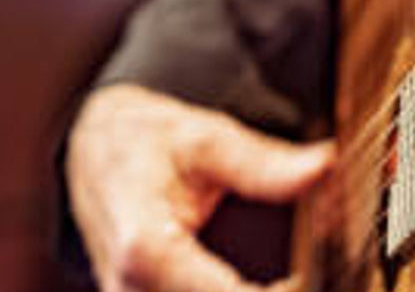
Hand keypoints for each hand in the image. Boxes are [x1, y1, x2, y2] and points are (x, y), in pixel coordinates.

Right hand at [66, 83, 331, 291]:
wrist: (90, 154)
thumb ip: (264, 164)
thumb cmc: (144, 143)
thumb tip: (324, 167)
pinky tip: (266, 283)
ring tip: (287, 276)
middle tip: (305, 275)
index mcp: (145, 247)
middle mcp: (129, 291)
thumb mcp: (205, 138)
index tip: (310, 278)